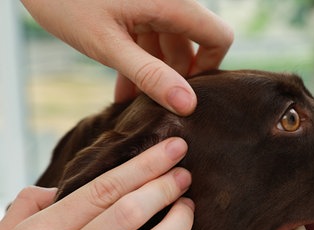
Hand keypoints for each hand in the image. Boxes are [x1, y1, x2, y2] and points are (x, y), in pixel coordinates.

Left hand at [21, 0, 233, 114]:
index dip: (209, 66)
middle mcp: (168, 1)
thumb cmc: (65, 0)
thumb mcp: (108, 44)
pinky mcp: (134, 9)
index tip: (185, 92)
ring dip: (154, 75)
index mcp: (172, 2)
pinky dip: (139, 63)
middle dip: (175, 77)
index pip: (218, 36)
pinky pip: (148, 39)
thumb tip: (188, 105)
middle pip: (191, 44)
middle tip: (153, 106)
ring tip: (133, 105)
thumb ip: (149, 74)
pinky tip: (122, 90)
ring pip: (168, 45)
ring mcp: (151, 4)